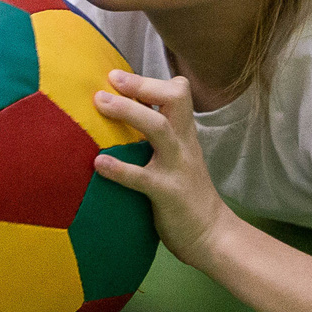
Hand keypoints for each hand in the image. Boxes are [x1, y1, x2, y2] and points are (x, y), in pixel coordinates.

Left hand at [91, 69, 232, 267]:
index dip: (151, 81)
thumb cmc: (187, 196)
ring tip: (99, 103)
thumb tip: (120, 125)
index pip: (179, 93)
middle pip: (173, 100)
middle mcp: (183, 144)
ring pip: (159, 128)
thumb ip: (158, 141)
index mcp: (184, 135)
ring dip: (129, 112)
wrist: (213, 235)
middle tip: (110, 79)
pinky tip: (98, 163)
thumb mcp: (178, 160)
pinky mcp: (169, 194)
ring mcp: (178, 167)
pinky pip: (143, 178)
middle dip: (141, 85)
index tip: (119, 76)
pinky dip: (119, 169)